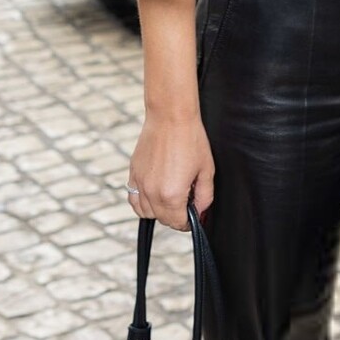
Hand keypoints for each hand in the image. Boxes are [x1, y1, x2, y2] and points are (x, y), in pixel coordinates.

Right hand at [127, 112, 214, 230]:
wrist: (170, 116)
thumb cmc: (191, 140)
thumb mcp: (206, 171)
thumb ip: (205, 196)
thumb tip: (201, 212)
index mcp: (172, 195)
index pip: (178, 223)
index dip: (189, 222)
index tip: (194, 215)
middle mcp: (152, 192)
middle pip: (162, 219)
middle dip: (176, 217)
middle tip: (186, 203)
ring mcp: (139, 183)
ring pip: (145, 212)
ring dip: (158, 211)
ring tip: (170, 199)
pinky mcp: (133, 172)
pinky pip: (133, 198)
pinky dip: (142, 202)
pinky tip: (153, 195)